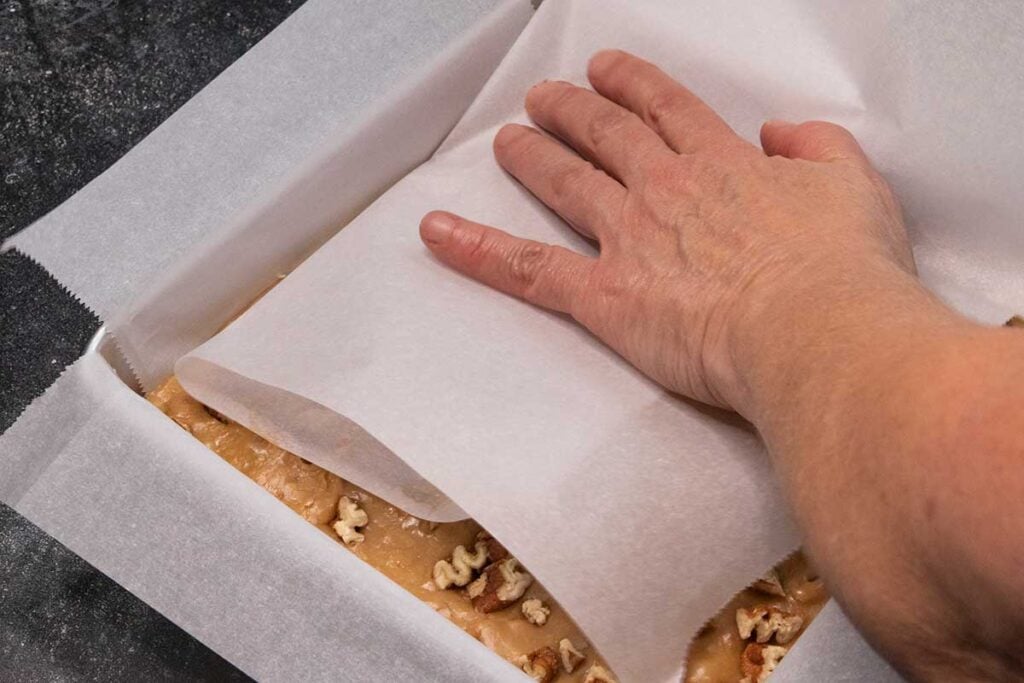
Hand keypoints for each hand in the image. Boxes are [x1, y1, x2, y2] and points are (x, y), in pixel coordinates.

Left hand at [419, 49, 915, 418]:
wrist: (816, 330)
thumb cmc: (841, 271)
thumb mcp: (854, 186)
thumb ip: (817, 149)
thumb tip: (783, 135)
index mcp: (722, 163)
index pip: (666, 108)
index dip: (633, 84)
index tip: (611, 70)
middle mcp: (665, 190)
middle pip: (606, 135)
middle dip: (573, 110)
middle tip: (547, 97)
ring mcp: (629, 238)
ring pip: (566, 183)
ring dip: (533, 156)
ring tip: (509, 139)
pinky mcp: (605, 296)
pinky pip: (527, 269)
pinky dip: (478, 249)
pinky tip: (439, 232)